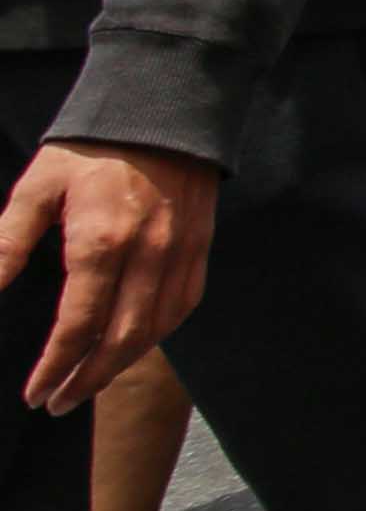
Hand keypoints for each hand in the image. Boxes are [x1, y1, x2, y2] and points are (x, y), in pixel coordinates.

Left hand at [3, 137, 214, 412]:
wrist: (163, 108)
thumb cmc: (91, 147)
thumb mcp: (37, 189)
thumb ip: (8, 243)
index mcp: (102, 241)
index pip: (78, 325)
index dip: (55, 366)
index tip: (35, 391)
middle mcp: (148, 255)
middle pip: (121, 340)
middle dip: (86, 379)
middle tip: (57, 402)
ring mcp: (181, 254)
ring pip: (156, 330)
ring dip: (120, 366)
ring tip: (88, 382)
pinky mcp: (200, 247)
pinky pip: (182, 307)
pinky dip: (156, 335)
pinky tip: (133, 345)